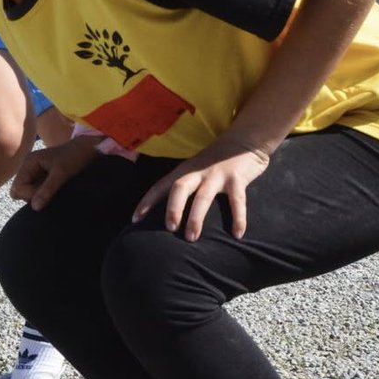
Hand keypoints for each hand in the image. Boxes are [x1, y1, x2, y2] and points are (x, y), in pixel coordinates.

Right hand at [10, 135, 98, 209]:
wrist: (87, 149)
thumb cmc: (74, 157)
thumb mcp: (61, 173)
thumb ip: (47, 190)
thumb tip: (35, 207)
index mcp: (29, 163)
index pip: (18, 188)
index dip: (29, 195)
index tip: (46, 194)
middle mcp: (28, 167)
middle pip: (21, 191)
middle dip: (34, 196)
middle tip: (51, 191)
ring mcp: (35, 173)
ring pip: (29, 192)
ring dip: (40, 195)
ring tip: (55, 189)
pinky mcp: (42, 178)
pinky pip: (37, 191)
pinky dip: (45, 194)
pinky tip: (55, 189)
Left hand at [132, 137, 269, 240]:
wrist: (244, 140)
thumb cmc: (215, 162)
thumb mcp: (195, 169)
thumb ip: (184, 186)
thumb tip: (169, 215)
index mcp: (184, 171)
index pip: (160, 186)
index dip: (147, 202)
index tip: (134, 220)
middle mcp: (197, 171)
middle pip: (179, 188)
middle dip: (172, 208)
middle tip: (169, 228)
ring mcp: (217, 175)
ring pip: (203, 197)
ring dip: (196, 218)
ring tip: (191, 238)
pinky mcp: (237, 178)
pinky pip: (237, 201)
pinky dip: (238, 218)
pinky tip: (237, 234)